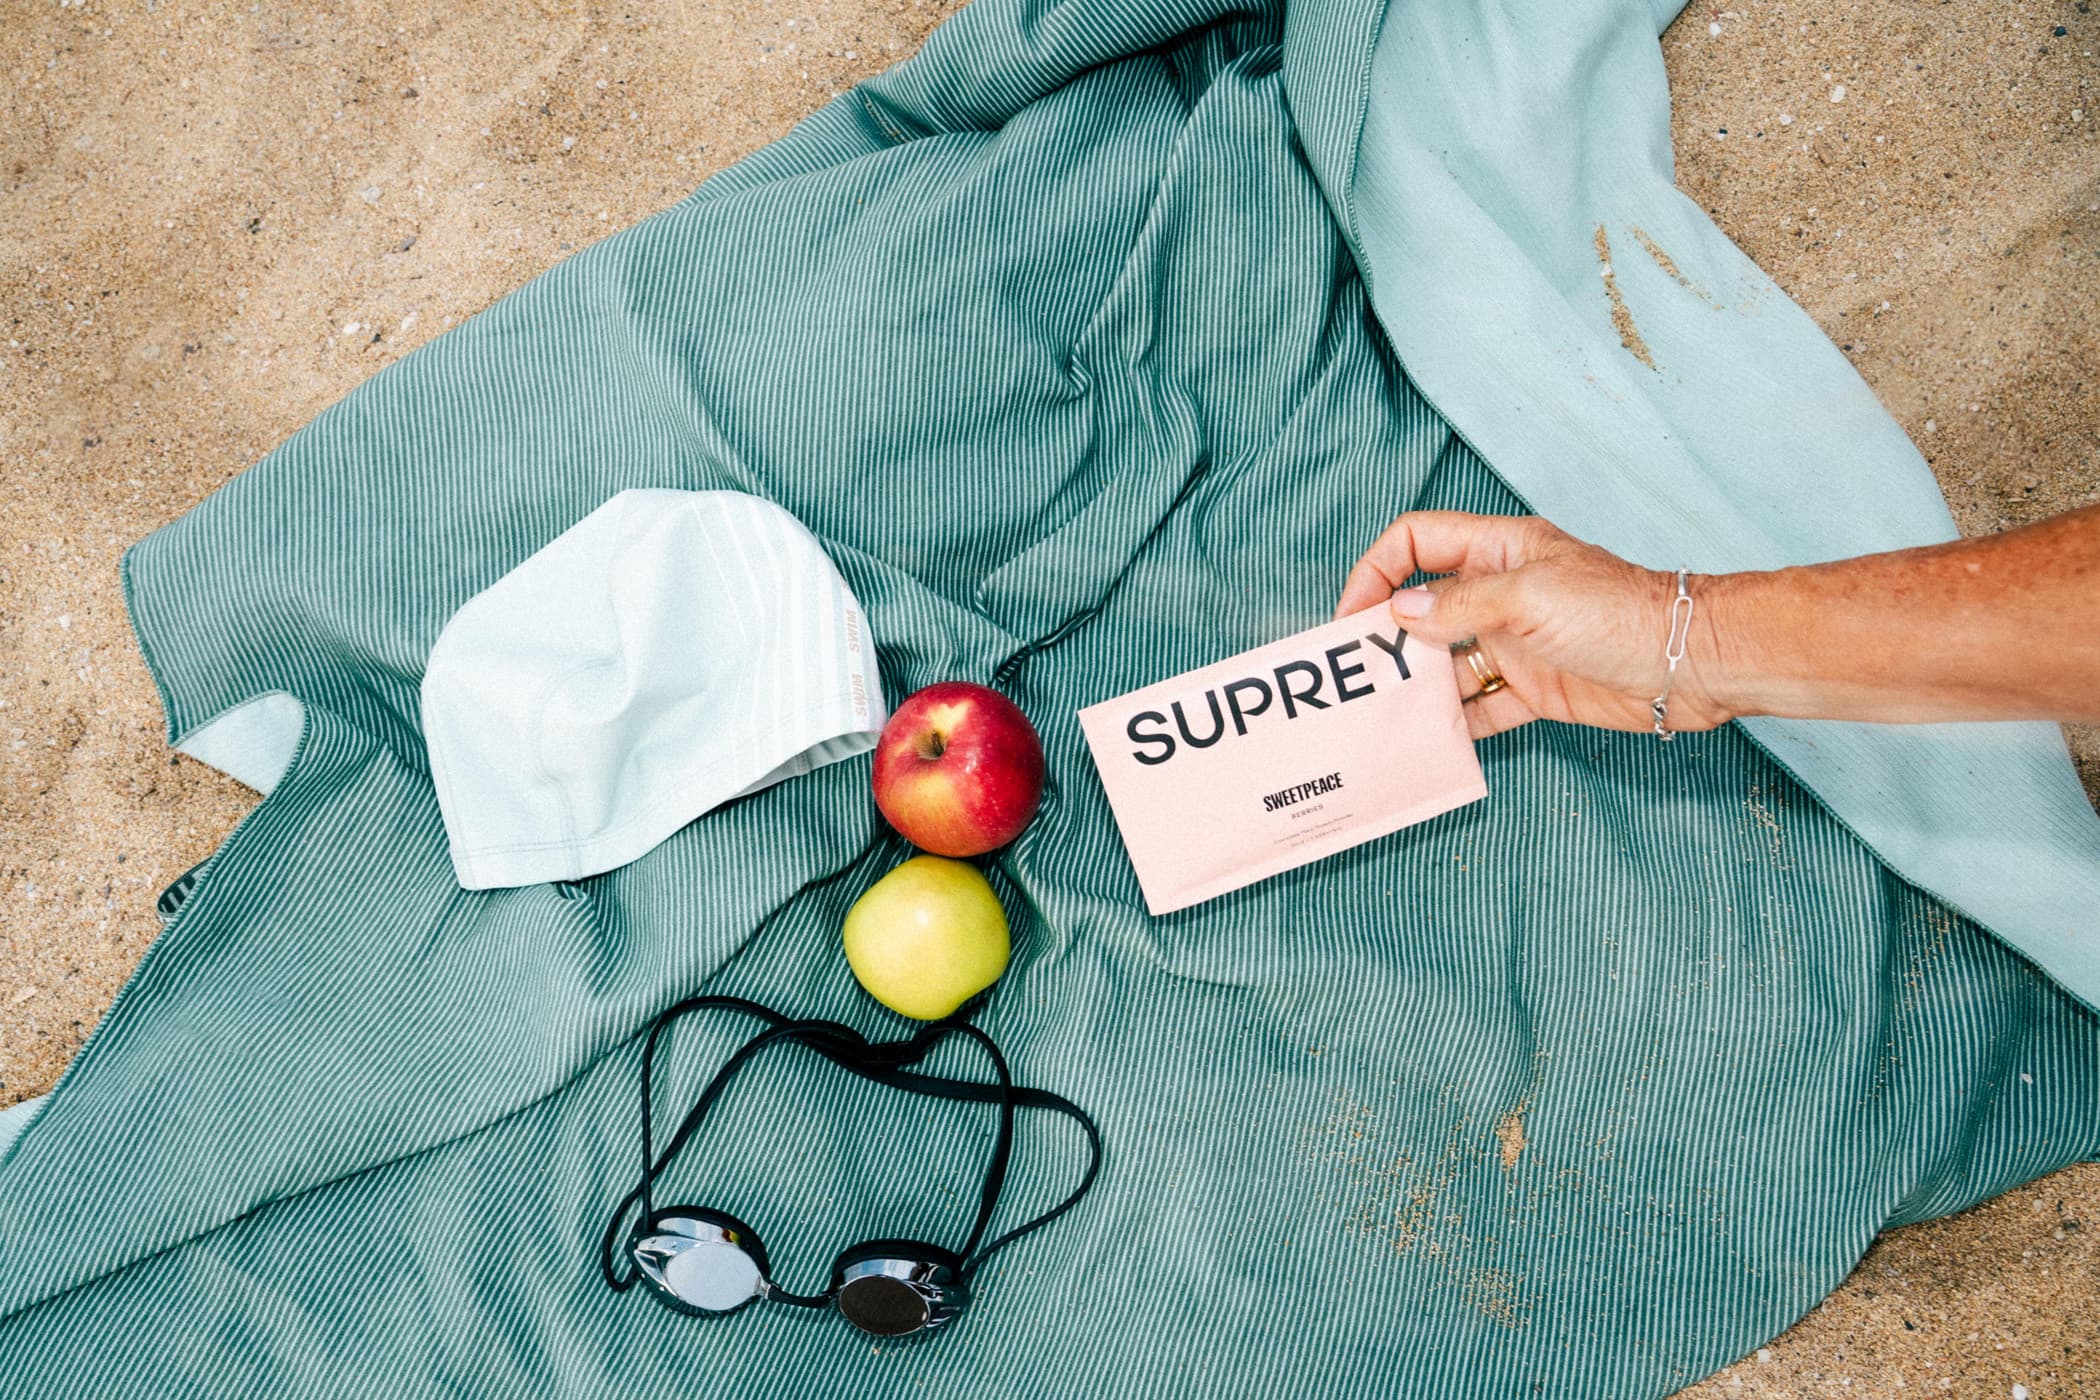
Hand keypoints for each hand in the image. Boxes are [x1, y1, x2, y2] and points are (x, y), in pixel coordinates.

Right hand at [1333, 511, 1728, 739]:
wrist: (1692, 663)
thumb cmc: (1620, 613)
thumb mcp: (1529, 598)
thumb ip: (1460, 604)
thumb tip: (1401, 612)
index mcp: (1499, 551)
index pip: (1416, 543)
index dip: (1376, 573)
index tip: (1353, 618)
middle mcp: (1500, 594)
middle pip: (1423, 607)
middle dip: (1387, 638)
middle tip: (1358, 676)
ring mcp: (1515, 643)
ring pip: (1446, 661)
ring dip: (1416, 685)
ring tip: (1385, 714)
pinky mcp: (1534, 688)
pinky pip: (1479, 706)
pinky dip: (1453, 723)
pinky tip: (1430, 740)